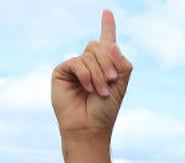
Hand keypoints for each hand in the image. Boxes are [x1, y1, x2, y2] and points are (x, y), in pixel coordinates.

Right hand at [51, 10, 130, 136]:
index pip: (106, 41)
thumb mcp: (121, 84)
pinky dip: (85, 75)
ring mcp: (75, 66)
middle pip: (99, 45)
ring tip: (101, 92)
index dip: (107, 26)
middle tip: (111, 81)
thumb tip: (111, 44)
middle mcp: (89, 63)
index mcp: (104, 64)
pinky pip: (77, 62)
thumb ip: (121, 63)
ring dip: (98, 73)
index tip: (107, 11)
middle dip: (108, 63)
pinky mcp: (62, 71)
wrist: (89, 127)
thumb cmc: (105, 109)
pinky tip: (87, 88)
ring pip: (89, 54)